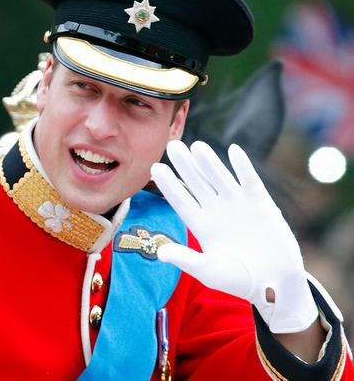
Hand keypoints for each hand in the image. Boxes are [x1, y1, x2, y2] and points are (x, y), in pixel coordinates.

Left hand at [150, 140, 316, 332]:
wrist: (275, 284)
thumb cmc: (240, 280)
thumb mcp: (209, 271)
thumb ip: (186, 260)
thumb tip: (160, 253)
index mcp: (201, 225)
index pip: (180, 199)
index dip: (168, 184)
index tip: (155, 167)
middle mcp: (216, 210)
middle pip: (196, 183)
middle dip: (184, 165)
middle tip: (171, 144)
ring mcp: (238, 205)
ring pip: (219, 177)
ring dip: (209, 161)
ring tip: (197, 145)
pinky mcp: (261, 204)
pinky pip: (249, 180)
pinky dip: (242, 166)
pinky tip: (233, 150)